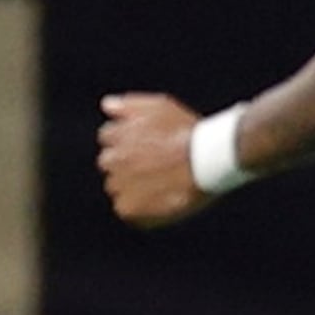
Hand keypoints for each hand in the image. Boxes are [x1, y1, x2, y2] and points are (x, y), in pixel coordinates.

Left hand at [98, 93, 208, 228]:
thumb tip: (107, 105)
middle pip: (109, 163)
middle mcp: (113, 159)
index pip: (107, 136)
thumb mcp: (160, 106)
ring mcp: (120, 185)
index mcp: (117, 135)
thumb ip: (129, 105)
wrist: (207, 161)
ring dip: (130, 185)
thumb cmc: (188, 131)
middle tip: (152, 165)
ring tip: (159, 183)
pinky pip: (125, 209)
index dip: (126, 140)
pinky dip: (139, 207)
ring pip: (116, 187)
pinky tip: (159, 199)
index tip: (145, 144)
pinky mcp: (129, 208)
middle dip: (125, 162)